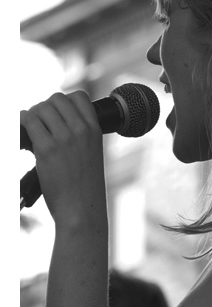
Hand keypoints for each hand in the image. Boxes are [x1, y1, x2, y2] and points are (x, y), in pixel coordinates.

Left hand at [20, 91, 106, 225]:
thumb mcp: (91, 155)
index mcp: (95, 130)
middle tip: (41, 125)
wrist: (82, 210)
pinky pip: (28, 121)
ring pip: (41, 108)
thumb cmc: (85, 188)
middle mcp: (81, 130)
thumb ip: (80, 136)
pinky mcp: (46, 149)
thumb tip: (52, 121)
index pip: (79, 96)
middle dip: (45, 108)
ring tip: (32, 132)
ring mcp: (64, 138)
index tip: (57, 115)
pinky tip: (22, 134)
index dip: (64, 102)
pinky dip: (21, 122)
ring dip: (32, 116)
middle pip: (57, 99)